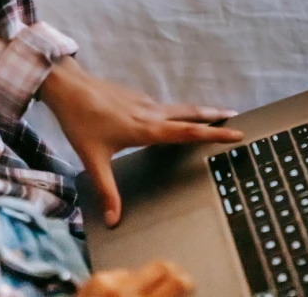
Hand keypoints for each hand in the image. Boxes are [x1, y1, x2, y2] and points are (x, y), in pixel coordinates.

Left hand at [41, 58, 242, 226]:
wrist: (69, 88)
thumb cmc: (81, 123)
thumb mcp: (93, 161)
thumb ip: (107, 190)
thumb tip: (113, 220)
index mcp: (147, 128)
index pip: (188, 131)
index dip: (214, 133)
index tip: (236, 133)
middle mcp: (151, 113)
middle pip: (191, 113)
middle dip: (215, 116)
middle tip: (237, 120)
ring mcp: (144, 102)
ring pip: (179, 107)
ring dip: (199, 112)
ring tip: (214, 118)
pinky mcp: (136, 98)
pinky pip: (165, 106)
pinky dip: (179, 112)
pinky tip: (175, 119)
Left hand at [78, 260, 193, 296]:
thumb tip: (182, 293)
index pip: (176, 280)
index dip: (186, 284)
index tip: (188, 289)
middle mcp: (124, 290)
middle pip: (161, 266)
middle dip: (170, 277)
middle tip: (174, 288)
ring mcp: (106, 282)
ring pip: (140, 271)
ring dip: (145, 284)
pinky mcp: (93, 280)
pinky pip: (120, 275)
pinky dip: (125, 286)